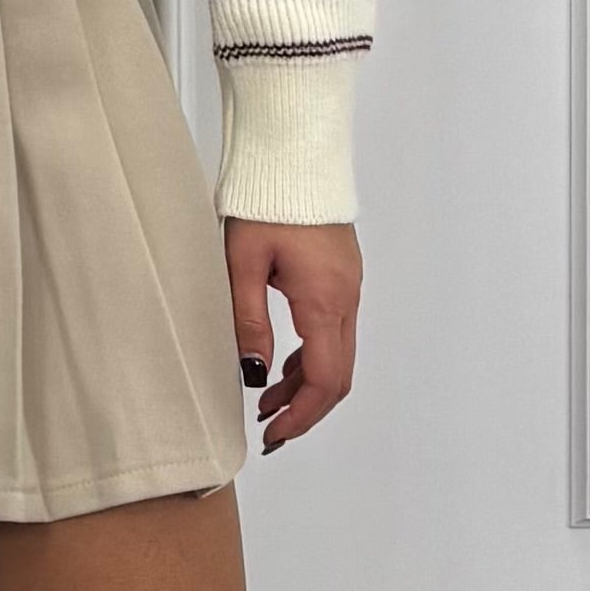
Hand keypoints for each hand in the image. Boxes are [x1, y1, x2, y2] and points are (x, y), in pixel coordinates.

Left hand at [226, 217, 360, 453]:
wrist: (294, 156)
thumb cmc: (265, 202)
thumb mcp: (242, 264)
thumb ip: (248, 321)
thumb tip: (253, 374)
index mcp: (324, 301)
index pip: (324, 379)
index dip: (301, 415)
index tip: (273, 435)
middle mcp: (345, 299)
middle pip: (337, 375)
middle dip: (305, 410)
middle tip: (270, 432)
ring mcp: (347, 288)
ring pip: (336, 356)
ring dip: (304, 386)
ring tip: (265, 404)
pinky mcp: (340, 278)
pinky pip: (332, 332)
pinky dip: (309, 358)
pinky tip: (278, 366)